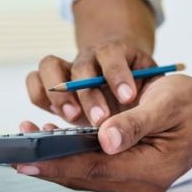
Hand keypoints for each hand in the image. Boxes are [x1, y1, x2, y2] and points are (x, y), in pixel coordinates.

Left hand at [14, 74, 191, 191]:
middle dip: (49, 163)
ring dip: (56, 158)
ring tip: (26, 139)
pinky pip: (93, 165)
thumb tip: (107, 139)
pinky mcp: (129, 167)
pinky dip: (71, 153)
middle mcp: (141, 180)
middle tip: (14, 150)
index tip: (27, 160)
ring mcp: (135, 176)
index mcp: (152, 169)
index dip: (58, 165)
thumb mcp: (167, 103)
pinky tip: (52, 137)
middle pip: (85, 176)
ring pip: (86, 172)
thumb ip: (135, 122)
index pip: (94, 170)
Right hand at [25, 37, 155, 126]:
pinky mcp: (55, 87)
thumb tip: (116, 138)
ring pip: (50, 66)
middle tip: (101, 119)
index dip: (118, 75)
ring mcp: (69, 71)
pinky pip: (35, 82)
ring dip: (58, 93)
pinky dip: (40, 97)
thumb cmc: (145, 90)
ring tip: (71, 117)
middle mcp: (90, 58)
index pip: (113, 54)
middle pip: (82, 67)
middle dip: (89, 95)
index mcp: (118, 52)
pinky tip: (54, 120)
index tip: (128, 98)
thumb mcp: (156, 94)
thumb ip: (142, 113)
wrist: (131, 81)